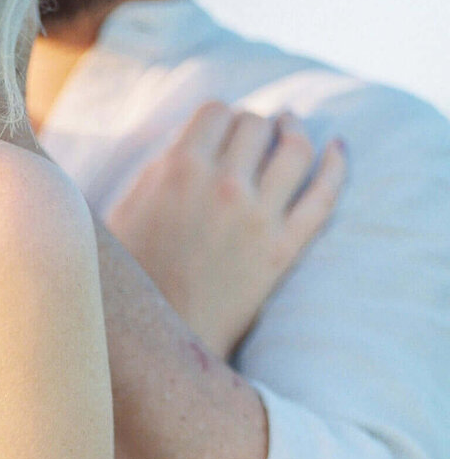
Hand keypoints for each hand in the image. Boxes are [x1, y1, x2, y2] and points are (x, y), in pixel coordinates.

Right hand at [106, 102, 346, 357]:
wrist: (154, 346)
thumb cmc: (132, 282)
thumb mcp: (121, 215)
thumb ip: (154, 172)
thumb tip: (188, 143)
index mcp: (176, 170)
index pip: (215, 112)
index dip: (221, 119)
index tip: (220, 133)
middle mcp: (220, 185)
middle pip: (256, 124)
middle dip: (254, 127)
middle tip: (252, 138)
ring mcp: (257, 217)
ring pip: (294, 147)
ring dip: (294, 132)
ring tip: (292, 131)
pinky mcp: (282, 249)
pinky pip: (324, 194)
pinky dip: (336, 165)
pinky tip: (338, 149)